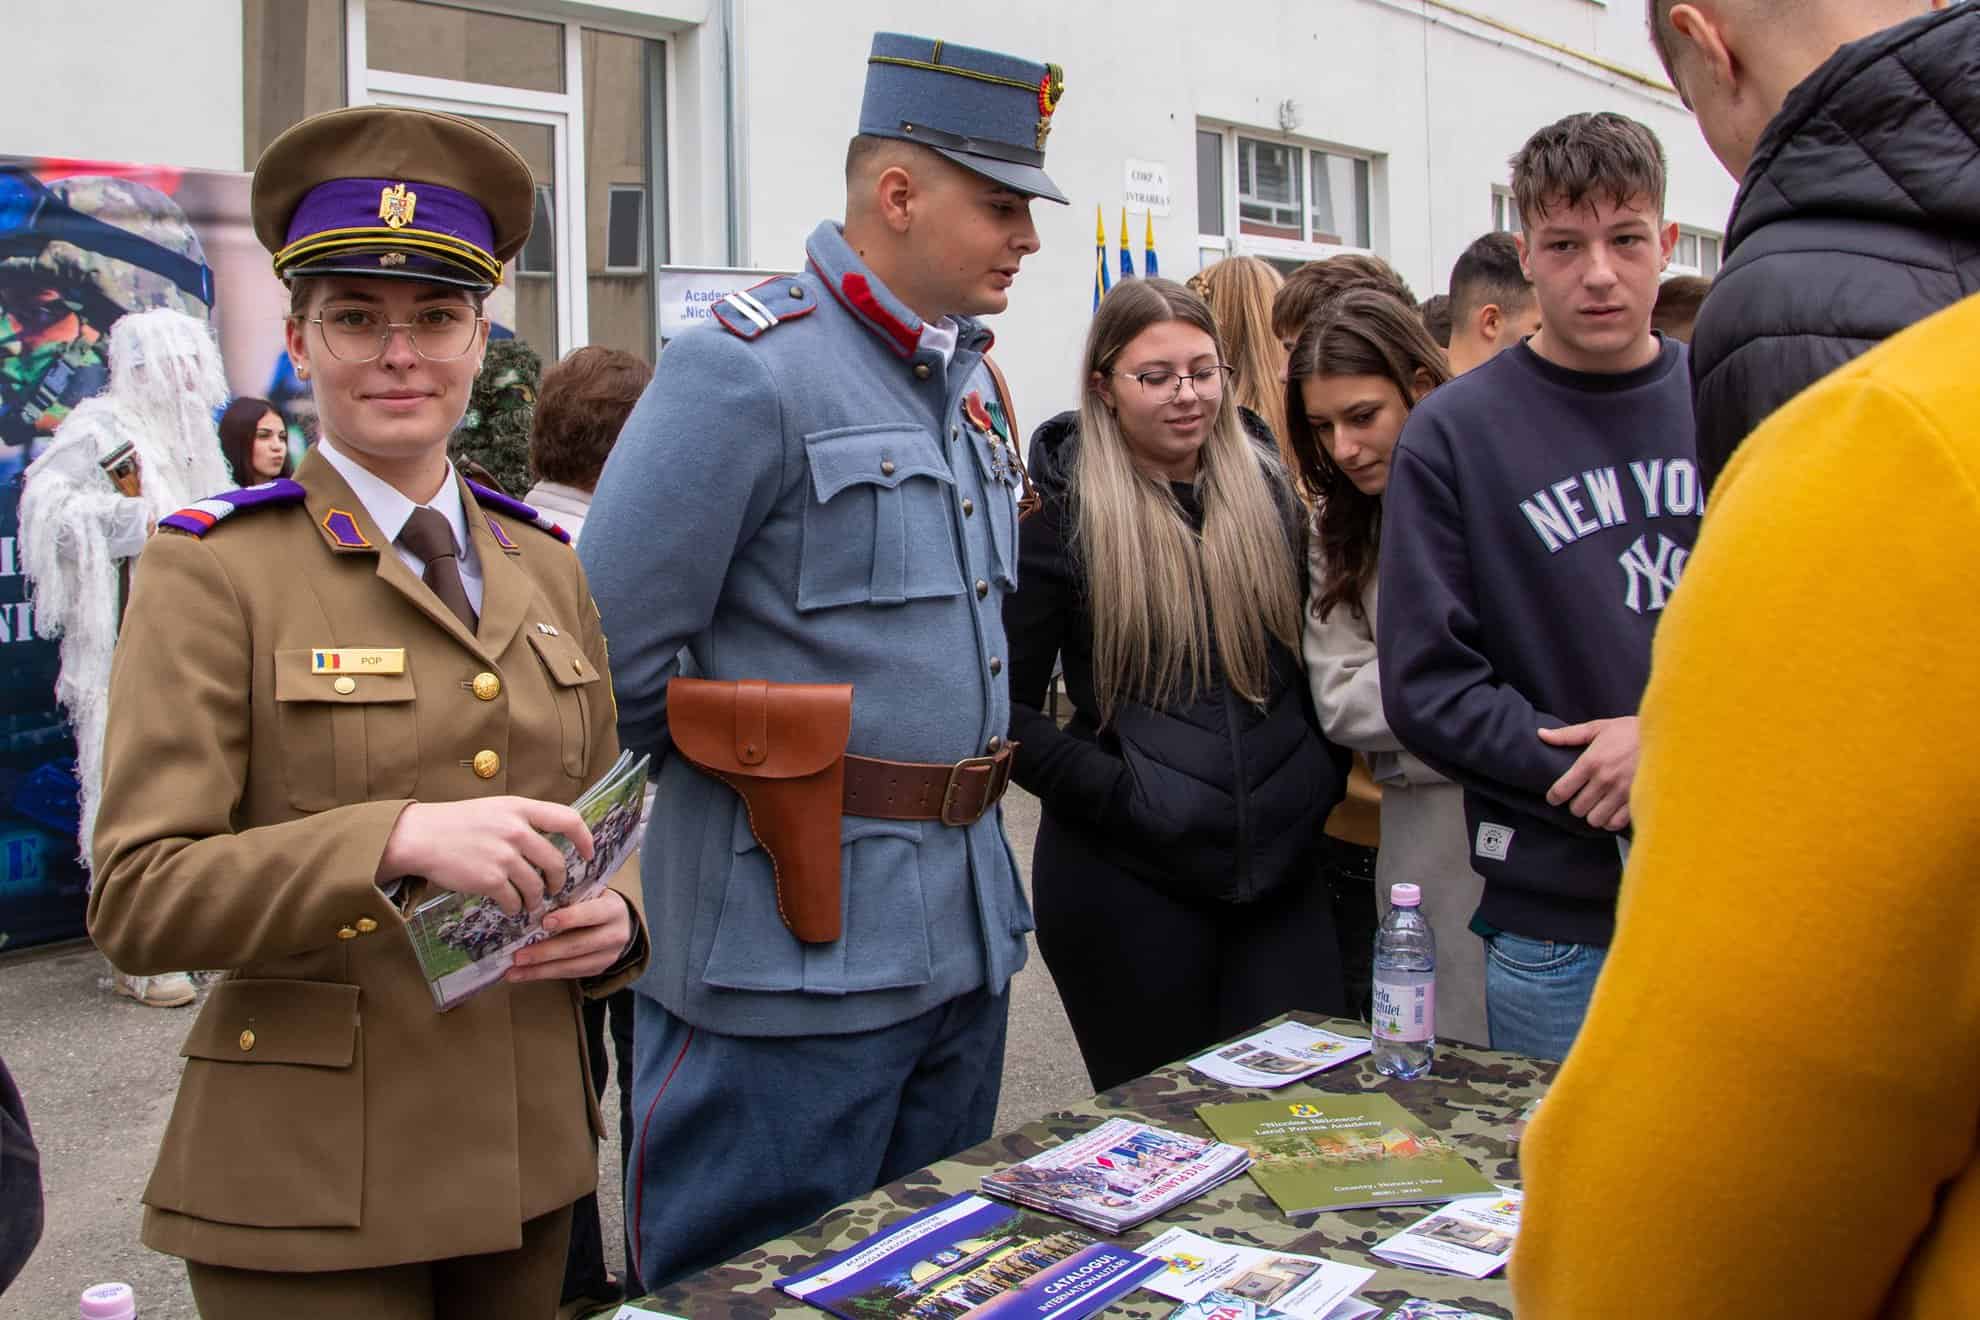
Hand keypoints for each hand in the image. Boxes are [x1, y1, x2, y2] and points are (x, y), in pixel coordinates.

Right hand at [377, 796, 593, 916]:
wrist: (419, 837)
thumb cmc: (455, 823)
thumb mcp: (494, 808)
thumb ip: (521, 820)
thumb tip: (547, 838)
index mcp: (519, 808)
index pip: (568, 819)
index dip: (584, 838)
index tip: (588, 853)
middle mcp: (516, 830)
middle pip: (555, 862)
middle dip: (559, 881)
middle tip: (555, 890)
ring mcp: (504, 856)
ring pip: (537, 886)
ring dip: (537, 899)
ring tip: (531, 904)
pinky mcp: (490, 880)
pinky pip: (515, 900)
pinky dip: (516, 908)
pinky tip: (511, 908)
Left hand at [507, 890, 634, 982]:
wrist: (619, 922)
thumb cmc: (595, 901)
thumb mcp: (590, 893)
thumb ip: (569, 897)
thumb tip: (531, 903)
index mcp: (613, 909)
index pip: (592, 913)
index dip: (569, 918)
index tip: (544, 922)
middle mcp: (615, 934)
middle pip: (578, 945)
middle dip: (545, 952)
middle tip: (518, 956)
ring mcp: (608, 956)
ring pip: (572, 966)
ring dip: (539, 970)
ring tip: (514, 971)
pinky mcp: (597, 970)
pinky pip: (568, 974)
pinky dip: (543, 974)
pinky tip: (523, 974)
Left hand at [1539, 716, 1638, 830]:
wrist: (1668, 737)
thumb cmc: (1630, 731)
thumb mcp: (1598, 728)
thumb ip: (1568, 735)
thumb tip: (1542, 734)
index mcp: (1591, 762)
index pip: (1561, 790)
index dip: (1554, 797)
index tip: (1555, 797)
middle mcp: (1604, 780)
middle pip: (1577, 809)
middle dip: (1576, 805)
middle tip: (1581, 798)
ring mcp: (1622, 793)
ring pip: (1594, 819)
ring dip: (1592, 814)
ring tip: (1596, 805)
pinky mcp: (1637, 801)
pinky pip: (1614, 824)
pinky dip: (1609, 821)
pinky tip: (1610, 812)